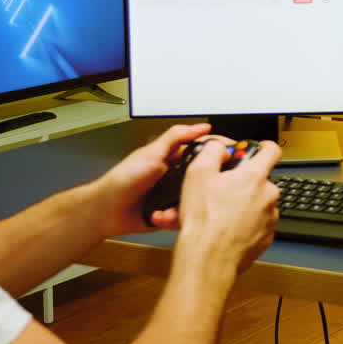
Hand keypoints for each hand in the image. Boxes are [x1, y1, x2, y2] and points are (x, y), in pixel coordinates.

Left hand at [87, 123, 212, 238]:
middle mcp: (177, 177)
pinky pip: (186, 215)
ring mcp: (174, 196)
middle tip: (218, 186)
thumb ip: (176, 138)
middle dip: (210, 182)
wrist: (106, 211)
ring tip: (189, 204)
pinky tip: (170, 216)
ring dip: (193, 202)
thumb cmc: (124, 179)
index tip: (236, 155)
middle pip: (205, 176)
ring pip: (198, 198)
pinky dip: (181, 216)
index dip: (219, 152)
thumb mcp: (152, 154)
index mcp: (174, 158)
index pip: (203, 152)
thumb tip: (202, 127)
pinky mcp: (171, 214)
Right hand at [176, 139, 281, 272]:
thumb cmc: (204, 219)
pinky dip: (246, 224)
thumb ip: (212, 152)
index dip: (262, 146)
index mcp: (255, 176)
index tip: (254, 149)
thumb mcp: (198, 173)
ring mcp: (270, 218)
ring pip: (259, 204)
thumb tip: (220, 147)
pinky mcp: (266, 238)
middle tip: (222, 190)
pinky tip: (226, 228)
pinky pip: (258, 224)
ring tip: (220, 213)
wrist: (208, 258)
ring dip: (244, 205)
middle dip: (243, 183)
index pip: (271, 150)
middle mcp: (269, 195)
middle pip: (261, 180)